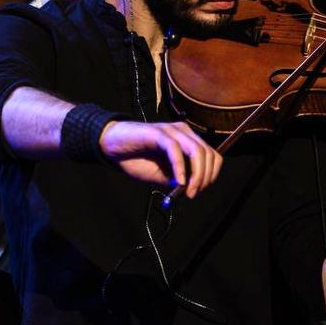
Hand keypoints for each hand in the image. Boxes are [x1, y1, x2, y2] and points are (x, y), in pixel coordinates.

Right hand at [98, 120, 222, 198]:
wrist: (113, 147)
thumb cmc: (137, 160)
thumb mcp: (161, 175)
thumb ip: (177, 179)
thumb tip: (193, 187)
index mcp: (188, 140)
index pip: (213, 155)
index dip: (212, 175)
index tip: (199, 191)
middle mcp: (183, 132)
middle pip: (208, 154)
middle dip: (205, 177)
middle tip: (193, 193)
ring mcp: (171, 130)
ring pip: (196, 150)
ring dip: (197, 174)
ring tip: (187, 190)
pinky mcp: (158, 132)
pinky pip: (175, 149)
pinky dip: (180, 167)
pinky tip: (178, 181)